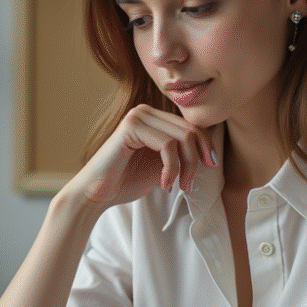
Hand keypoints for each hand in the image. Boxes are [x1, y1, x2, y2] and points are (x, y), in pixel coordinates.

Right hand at [71, 105, 216, 206]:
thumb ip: (181, 156)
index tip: (210, 167)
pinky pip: (167, 145)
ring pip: (182, 137)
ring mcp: (137, 116)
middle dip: (196, 160)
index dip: (206, 146)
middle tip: (189, 185)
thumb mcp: (162, 167)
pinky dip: (172, 168)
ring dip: (186, 167)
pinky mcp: (131, 126)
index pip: (191, 126)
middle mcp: (145, 112)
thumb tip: (210, 154)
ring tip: (179, 186)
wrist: (96, 194)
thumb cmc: (126, 181)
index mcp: (153, 118)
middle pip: (190, 130)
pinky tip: (165, 183)